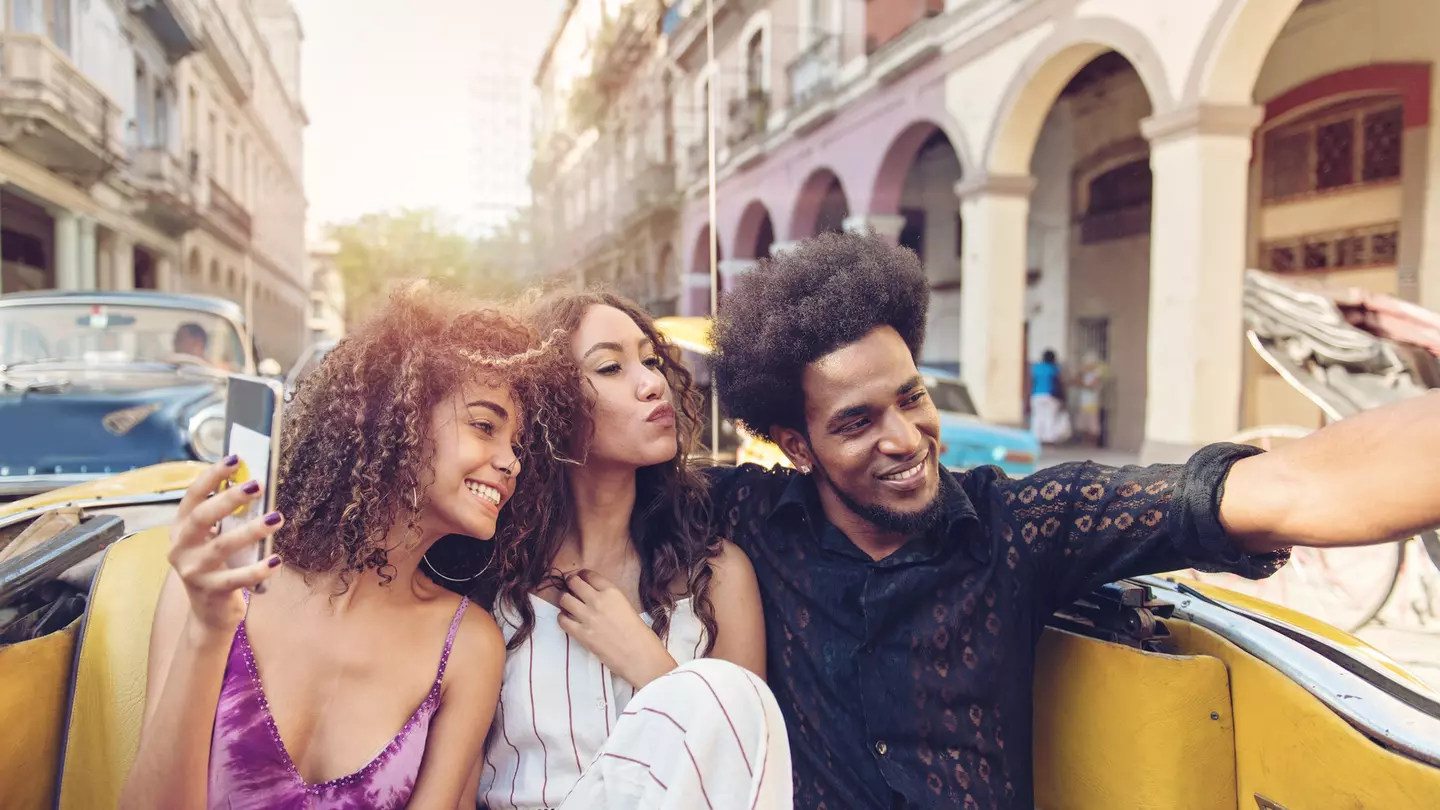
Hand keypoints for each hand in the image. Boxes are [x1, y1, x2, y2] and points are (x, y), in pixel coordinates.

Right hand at [168, 457, 283, 636]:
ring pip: (221, 546)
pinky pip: (237, 578)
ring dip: (251, 530)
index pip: (193, 496)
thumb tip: (254, 485)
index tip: (235, 459)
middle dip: (230, 498)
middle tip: (258, 484)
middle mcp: (181, 547)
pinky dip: (258, 569)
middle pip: (203, 517)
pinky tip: (276, 560)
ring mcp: (193, 571)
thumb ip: (226, 517)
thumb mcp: (214, 539)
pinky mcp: (210, 590)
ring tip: (276, 518)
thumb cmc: (217, 566)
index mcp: (181, 528)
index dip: (212, 476)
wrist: (208, 613)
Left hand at [556, 570, 677, 689]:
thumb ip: (610, 599)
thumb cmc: (640, 634)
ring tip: (568, 605)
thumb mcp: (626, 606)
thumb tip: (594, 597)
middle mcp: (598, 600)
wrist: (640, 656)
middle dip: (570, 584)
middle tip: (570, 589)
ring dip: (564, 600)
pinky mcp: (581, 634)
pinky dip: (562, 618)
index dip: (582, 576)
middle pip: (573, 582)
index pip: (589, 575)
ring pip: (564, 599)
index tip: (580, 578)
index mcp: (612, 591)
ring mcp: (588, 617)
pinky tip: (568, 620)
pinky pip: (562, 620)